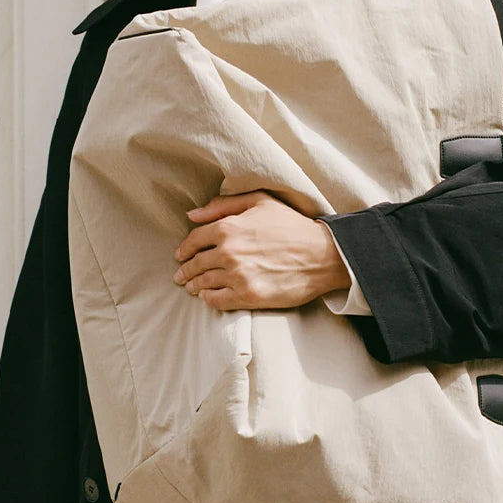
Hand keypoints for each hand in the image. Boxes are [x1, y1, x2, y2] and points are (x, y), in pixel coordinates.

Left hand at [173, 190, 349, 310]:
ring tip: (192, 288)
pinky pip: (216, 301)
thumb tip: (192, 214)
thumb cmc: (292, 225)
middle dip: (186, 270)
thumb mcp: (260, 202)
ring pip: (204, 283)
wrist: (322, 255)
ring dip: (195, 285)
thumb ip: (223, 205)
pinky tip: (208, 297)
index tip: (181, 255)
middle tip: (181, 276)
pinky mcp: (248, 296)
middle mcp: (228, 252)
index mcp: (228, 228)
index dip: (185, 248)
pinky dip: (208, 299)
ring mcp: (237, 276)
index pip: (195, 240)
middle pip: (196, 263)